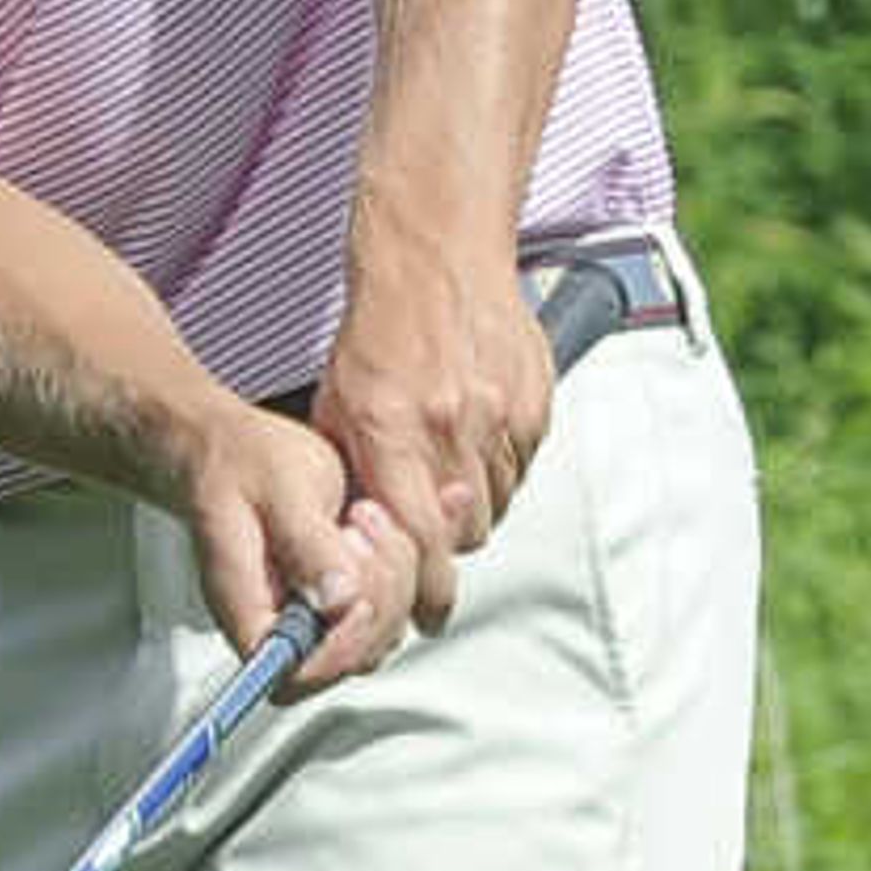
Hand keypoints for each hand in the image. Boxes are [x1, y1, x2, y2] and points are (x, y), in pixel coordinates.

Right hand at [177, 401, 415, 696]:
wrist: (231, 448)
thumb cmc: (240, 464)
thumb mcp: (278, 490)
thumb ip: (306, 544)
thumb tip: (338, 600)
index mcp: (251, 613)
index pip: (297, 674)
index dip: (341, 644)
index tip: (354, 591)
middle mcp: (285, 628)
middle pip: (356, 654)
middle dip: (380, 588)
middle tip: (358, 521)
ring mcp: (319, 617)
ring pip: (386, 627)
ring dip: (398, 568)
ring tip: (365, 512)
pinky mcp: (347, 598)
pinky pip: (399, 598)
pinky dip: (416, 556)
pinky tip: (418, 513)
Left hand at [311, 249, 554, 633]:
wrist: (436, 254)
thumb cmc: (378, 330)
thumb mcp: (337, 405)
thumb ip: (353, 475)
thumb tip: (360, 541)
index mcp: (393, 434)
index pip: (422, 544)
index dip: (429, 593)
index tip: (427, 616)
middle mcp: (450, 429)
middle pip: (467, 533)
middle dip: (450, 542)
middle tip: (435, 529)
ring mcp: (499, 415)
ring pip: (499, 501)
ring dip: (477, 502)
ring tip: (452, 468)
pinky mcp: (534, 401)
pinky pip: (524, 463)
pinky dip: (503, 464)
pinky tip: (478, 435)